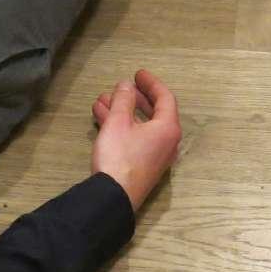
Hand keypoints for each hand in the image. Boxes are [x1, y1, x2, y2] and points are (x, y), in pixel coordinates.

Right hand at [90, 70, 180, 211]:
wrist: (113, 197)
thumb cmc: (119, 157)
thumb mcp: (118, 122)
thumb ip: (123, 100)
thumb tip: (126, 86)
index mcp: (168, 128)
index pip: (165, 98)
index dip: (151, 83)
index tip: (137, 74)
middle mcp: (167, 142)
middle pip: (154, 112)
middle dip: (134, 98)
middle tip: (122, 87)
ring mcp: (156, 156)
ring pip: (141, 126)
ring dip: (123, 112)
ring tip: (103, 100)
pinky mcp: (143, 166)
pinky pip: (136, 139)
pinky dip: (122, 127)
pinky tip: (103, 119)